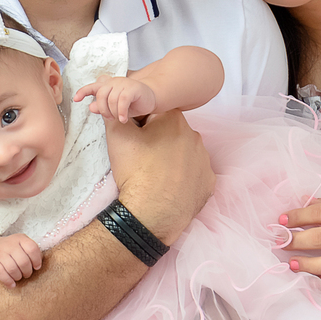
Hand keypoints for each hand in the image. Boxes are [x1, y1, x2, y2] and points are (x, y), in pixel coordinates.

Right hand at [0, 235, 42, 287]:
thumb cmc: (13, 250)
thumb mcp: (22, 245)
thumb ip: (32, 252)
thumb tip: (38, 265)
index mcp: (20, 238)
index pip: (32, 248)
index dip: (37, 260)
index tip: (37, 267)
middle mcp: (9, 244)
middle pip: (23, 261)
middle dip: (27, 271)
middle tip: (27, 274)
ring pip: (12, 269)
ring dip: (18, 277)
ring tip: (19, 277)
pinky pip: (1, 274)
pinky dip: (8, 281)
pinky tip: (12, 284)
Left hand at [75, 75, 156, 122]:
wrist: (152, 97)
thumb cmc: (133, 102)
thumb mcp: (116, 108)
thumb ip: (103, 107)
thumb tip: (91, 107)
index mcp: (108, 85)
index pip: (93, 87)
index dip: (83, 92)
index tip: (76, 99)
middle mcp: (114, 82)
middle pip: (100, 95)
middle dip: (103, 110)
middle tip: (110, 118)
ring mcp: (123, 83)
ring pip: (111, 100)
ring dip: (114, 113)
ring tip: (119, 119)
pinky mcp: (133, 88)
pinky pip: (122, 101)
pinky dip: (121, 112)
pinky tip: (124, 119)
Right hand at [104, 110, 213, 246]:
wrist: (151, 213)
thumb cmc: (135, 172)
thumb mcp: (117, 138)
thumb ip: (114, 115)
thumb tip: (112, 106)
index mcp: (174, 119)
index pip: (154, 115)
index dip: (141, 128)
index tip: (136, 142)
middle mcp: (195, 135)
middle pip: (171, 133)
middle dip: (159, 142)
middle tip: (144, 160)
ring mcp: (204, 159)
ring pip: (185, 153)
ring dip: (173, 159)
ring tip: (157, 175)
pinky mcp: (209, 180)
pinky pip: (196, 174)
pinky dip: (185, 178)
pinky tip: (172, 186)